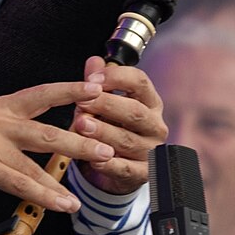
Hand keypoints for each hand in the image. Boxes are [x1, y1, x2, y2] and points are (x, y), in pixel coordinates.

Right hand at [0, 78, 115, 212]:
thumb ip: (15, 125)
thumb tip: (50, 134)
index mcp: (4, 106)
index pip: (43, 94)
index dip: (71, 91)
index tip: (97, 89)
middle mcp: (0, 121)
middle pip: (48, 130)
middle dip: (81, 141)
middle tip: (107, 148)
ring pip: (36, 160)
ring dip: (63, 178)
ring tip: (83, 191)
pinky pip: (20, 183)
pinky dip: (43, 196)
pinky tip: (60, 204)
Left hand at [69, 56, 165, 194]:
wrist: (120, 165)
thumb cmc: (113, 126)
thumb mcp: (107, 102)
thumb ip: (99, 82)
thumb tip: (94, 61)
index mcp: (149, 102)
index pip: (140, 82)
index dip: (116, 78)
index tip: (93, 79)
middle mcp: (154, 125)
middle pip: (134, 111)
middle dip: (106, 105)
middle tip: (82, 102)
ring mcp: (151, 150)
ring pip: (127, 140)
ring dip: (102, 132)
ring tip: (80, 125)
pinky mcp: (143, 173)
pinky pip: (127, 169)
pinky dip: (110, 164)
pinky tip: (94, 158)